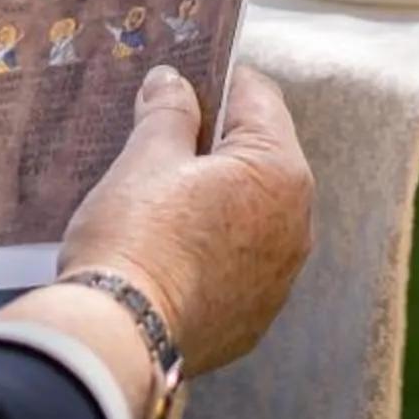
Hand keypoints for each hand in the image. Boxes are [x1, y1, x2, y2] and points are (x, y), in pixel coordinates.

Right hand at [60, 65, 312, 373]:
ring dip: (215, 197)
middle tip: (160, 138)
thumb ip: (168, 112)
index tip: (179, 83)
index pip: (258, 98)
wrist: (121, 336)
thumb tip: (173, 82)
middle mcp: (297, 224)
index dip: (216, 81)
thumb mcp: (146, 158)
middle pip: (259, 156)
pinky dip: (212, 247)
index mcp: (281, 172)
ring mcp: (279, 277)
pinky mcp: (255, 316)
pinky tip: (169, 247)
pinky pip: (239, 262)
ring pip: (251, 212)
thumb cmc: (135, 237)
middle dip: (214, 142)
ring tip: (160, 195)